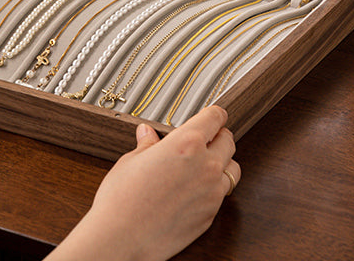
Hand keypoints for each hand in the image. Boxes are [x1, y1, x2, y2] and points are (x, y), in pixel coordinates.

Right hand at [48, 105, 238, 260]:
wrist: (121, 239)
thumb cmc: (122, 200)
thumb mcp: (131, 161)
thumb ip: (147, 145)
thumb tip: (147, 134)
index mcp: (187, 143)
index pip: (215, 118)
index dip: (214, 114)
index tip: (213, 114)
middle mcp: (206, 165)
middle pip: (229, 141)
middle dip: (218, 136)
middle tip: (205, 138)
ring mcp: (211, 193)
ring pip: (233, 169)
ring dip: (222, 162)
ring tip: (203, 164)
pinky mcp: (210, 216)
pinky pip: (222, 195)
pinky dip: (214, 188)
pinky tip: (194, 189)